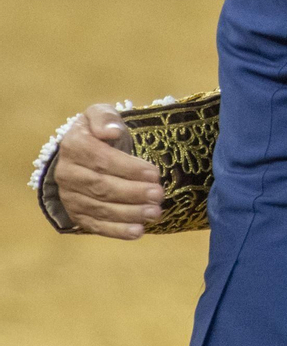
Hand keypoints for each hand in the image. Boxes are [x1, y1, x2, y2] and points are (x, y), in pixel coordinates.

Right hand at [54, 104, 161, 238]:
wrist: (81, 153)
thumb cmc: (98, 131)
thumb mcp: (100, 114)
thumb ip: (105, 117)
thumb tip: (111, 131)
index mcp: (74, 146)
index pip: (102, 160)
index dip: (129, 168)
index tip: (155, 174)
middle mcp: (67, 173)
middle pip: (102, 186)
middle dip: (133, 192)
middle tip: (159, 195)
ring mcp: (70, 196)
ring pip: (100, 207)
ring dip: (130, 213)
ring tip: (155, 213)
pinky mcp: (77, 214)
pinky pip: (95, 225)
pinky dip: (117, 230)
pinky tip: (137, 232)